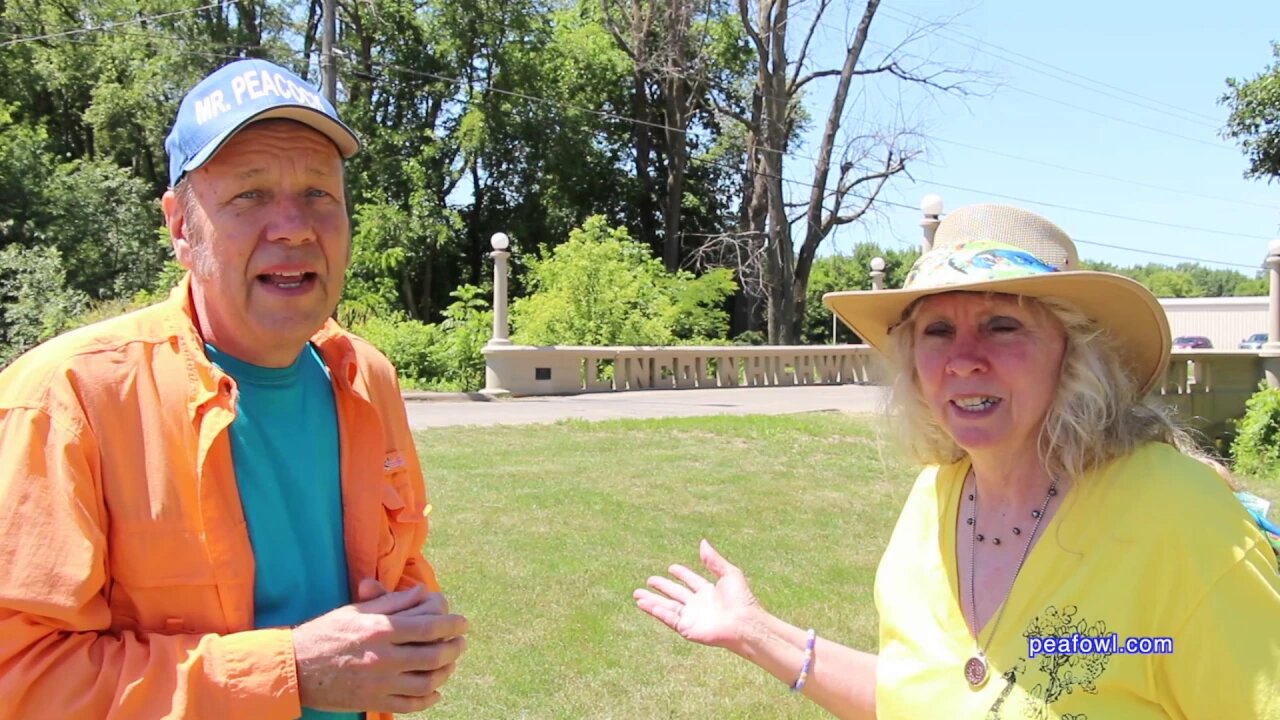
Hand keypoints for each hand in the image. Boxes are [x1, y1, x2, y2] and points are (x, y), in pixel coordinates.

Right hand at [292, 582, 467, 713]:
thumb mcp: (357, 611)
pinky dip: (429, 699)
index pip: (429, 626)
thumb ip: (392, 603)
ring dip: (446, 672)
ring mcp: (380, 683)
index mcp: (380, 630)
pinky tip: (435, 690)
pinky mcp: (373, 701)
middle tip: (461, 642)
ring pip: (428, 681)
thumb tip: (423, 593)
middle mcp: (384, 657)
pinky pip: (411, 704)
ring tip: (451, 663)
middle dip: (455, 647)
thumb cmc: (326, 633)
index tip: (463, 623)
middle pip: (435, 654)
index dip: (453, 624)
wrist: (294, 668)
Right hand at [633, 539, 761, 650]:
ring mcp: (692, 617)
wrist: (743, 623)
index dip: (682, 574)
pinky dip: (655, 610)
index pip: (691, 581)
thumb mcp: (729, 574)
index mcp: (709, 591)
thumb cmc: (742, 600)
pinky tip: (643, 603)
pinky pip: (667, 618)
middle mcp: (699, 604)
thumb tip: (703, 542)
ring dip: (652, 600)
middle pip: (675, 594)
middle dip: (662, 587)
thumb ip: (713, 560)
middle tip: (649, 580)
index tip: (671, 568)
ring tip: (637, 594)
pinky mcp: (686, 628)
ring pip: (667, 606)